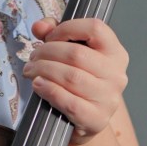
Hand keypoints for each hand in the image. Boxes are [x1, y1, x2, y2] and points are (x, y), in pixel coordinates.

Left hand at [22, 17, 128, 139]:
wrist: (88, 118)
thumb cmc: (79, 80)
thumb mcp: (71, 52)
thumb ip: (54, 33)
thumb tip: (39, 26)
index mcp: (115, 53)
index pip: (95, 28)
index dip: (67, 28)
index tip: (50, 37)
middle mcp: (116, 74)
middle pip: (77, 54)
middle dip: (46, 52)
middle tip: (32, 57)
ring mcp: (108, 98)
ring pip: (71, 77)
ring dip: (43, 70)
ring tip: (30, 70)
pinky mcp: (96, 119)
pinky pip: (70, 102)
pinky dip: (49, 90)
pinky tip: (38, 84)